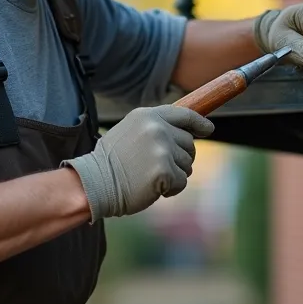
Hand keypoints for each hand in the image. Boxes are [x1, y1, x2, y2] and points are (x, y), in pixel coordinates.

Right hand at [62, 105, 213, 222]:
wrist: (94, 183)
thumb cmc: (112, 163)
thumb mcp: (130, 133)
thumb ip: (155, 129)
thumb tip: (189, 134)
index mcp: (147, 115)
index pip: (184, 114)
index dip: (199, 123)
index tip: (208, 129)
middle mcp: (157, 128)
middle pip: (189, 143)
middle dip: (179, 158)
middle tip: (155, 168)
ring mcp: (161, 148)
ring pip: (187, 164)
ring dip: (174, 175)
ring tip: (148, 176)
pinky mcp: (164, 169)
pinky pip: (182, 181)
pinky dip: (171, 189)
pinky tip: (151, 187)